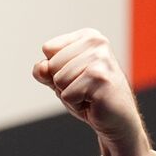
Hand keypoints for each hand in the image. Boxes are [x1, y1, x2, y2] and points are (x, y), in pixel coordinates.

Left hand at [32, 29, 155, 155]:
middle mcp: (97, 43)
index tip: (77, 77)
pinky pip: (67, 95)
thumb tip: (40, 68)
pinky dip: (76, 105)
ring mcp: (100, 59)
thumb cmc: (89, 97)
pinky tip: (93, 103)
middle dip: (62, 84)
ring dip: (70, 95)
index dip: (56, 69)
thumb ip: (45, 71)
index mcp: (89, 36)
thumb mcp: (61, 81)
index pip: (48, 49)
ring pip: (59, 80)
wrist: (116, 119)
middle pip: (52, 65)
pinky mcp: (101, 78)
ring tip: (89, 95)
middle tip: (84, 89)